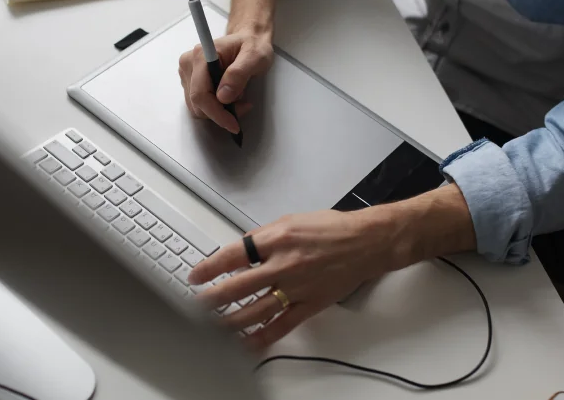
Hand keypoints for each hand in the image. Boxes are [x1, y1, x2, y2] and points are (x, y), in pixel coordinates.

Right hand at [178, 30, 273, 133]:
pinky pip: (200, 104)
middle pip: (197, 103)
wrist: (247, 39)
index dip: (216, 113)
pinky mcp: (190, 81)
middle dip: (220, 113)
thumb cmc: (252, 45)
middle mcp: (188, 64)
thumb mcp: (254, 57)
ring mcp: (187, 73)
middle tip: (243, 106)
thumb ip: (239, 74)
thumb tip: (223, 96)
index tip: (233, 124)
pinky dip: (215, 108)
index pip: (200, 93)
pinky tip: (230, 98)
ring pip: (197, 107)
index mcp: (201, 55)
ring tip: (239, 99)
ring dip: (219, 111)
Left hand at [187, 184, 477, 350]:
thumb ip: (263, 237)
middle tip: (196, 304)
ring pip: (256, 309)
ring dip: (230, 320)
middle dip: (213, 297)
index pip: (233, 255)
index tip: (196, 274)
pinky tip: (246, 343)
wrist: (367, 242)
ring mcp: (297, 287)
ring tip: (211, 326)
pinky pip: (282, 325)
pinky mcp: (310, 304)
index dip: (210, 267)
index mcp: (277, 238)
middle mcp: (285, 264)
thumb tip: (238, 251)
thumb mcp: (291, 220)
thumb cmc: (333, 229)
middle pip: (239, 285)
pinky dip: (262, 336)